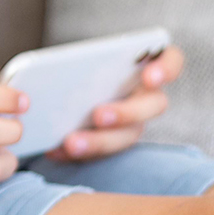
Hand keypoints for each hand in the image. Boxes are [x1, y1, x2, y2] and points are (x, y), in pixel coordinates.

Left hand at [41, 45, 182, 161]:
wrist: (56, 88)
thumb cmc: (70, 66)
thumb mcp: (69, 61)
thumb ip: (68, 64)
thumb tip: (43, 83)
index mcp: (143, 65)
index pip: (171, 61)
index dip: (166, 68)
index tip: (149, 77)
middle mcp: (145, 96)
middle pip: (153, 105)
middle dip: (127, 112)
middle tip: (99, 115)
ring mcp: (132, 122)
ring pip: (128, 135)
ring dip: (100, 140)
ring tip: (71, 142)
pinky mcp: (111, 143)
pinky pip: (101, 153)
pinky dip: (78, 153)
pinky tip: (55, 151)